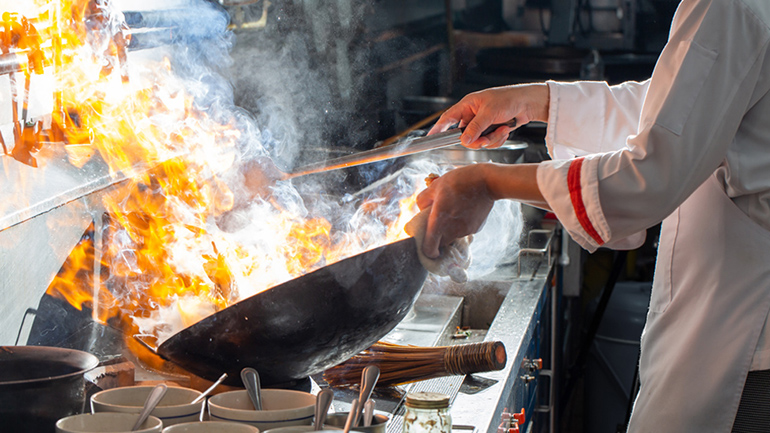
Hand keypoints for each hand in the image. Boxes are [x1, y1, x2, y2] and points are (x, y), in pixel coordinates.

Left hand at [415, 164, 494, 258]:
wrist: (486, 181)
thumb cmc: (458, 181)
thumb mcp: (434, 186)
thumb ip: (423, 201)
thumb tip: (423, 210)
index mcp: (439, 220)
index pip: (429, 248)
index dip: (426, 250)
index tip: (426, 246)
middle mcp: (452, 230)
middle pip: (441, 242)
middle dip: (438, 236)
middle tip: (438, 221)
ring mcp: (465, 230)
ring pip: (453, 236)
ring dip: (450, 229)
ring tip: (453, 211)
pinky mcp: (476, 228)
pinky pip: (464, 231)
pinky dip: (461, 225)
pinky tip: (464, 210)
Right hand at [429, 83, 548, 148]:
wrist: (528, 104)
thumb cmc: (509, 99)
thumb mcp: (490, 112)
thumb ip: (475, 128)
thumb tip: (463, 141)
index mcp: (467, 105)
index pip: (448, 118)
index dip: (438, 128)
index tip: (430, 138)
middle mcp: (472, 115)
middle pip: (464, 136)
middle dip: (477, 140)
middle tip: (486, 138)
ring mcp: (482, 124)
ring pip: (477, 141)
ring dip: (491, 138)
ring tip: (502, 129)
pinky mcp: (491, 131)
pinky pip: (488, 142)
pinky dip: (497, 139)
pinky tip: (505, 130)